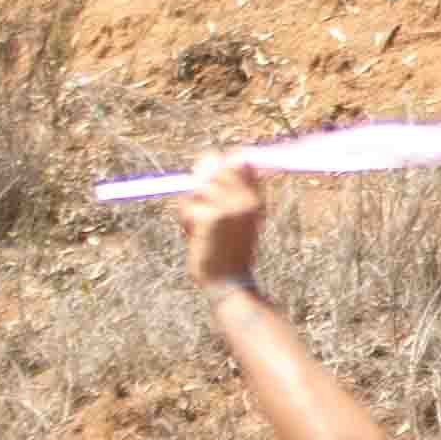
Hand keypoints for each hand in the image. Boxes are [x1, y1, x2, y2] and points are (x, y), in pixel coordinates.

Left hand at [180, 154, 274, 294]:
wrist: (228, 282)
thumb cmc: (230, 250)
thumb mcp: (242, 217)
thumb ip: (236, 188)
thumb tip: (234, 157)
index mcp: (256, 196)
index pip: (236, 158)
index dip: (219, 163)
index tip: (209, 179)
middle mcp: (245, 198)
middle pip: (211, 163)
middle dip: (200, 182)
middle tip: (204, 210)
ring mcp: (229, 206)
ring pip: (195, 185)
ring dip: (191, 203)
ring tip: (200, 226)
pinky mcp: (211, 217)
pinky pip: (186, 203)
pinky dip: (185, 217)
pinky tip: (195, 234)